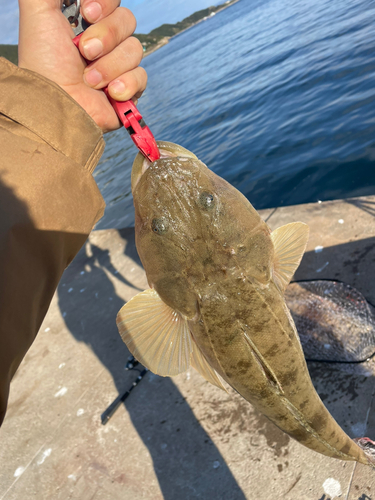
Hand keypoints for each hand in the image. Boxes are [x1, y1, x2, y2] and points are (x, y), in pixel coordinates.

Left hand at [18, 0, 146, 131]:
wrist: (54, 105)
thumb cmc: (43, 61)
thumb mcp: (38, 10)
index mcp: (87, 20)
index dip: (106, 1)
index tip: (87, 11)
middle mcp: (105, 40)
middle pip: (128, 20)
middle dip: (106, 36)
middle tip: (84, 51)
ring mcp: (118, 66)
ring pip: (135, 49)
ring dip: (109, 66)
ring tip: (89, 79)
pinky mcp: (129, 90)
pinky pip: (142, 76)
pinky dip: (125, 84)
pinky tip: (109, 93)